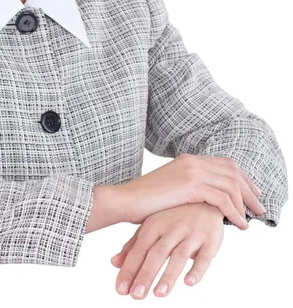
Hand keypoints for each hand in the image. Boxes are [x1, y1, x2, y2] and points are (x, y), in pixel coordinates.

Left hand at [110, 203, 224, 298]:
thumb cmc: (174, 216)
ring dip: (169, 275)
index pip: (139, 250)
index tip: (120, 290)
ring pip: (179, 255)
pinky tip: (189, 283)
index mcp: (154, 225)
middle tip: (136, 296)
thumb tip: (114, 263)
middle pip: (157, 253)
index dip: (129, 269)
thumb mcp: (152, 225)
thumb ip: (134, 245)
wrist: (205, 199)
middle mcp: (172, 228)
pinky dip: (197, 270)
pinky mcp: (210, 240)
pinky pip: (204, 257)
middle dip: (146, 274)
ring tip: (159, 294)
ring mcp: (191, 234)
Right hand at [116, 154, 264, 229]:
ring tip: (251, 219)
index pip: (225, 163)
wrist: (125, 200)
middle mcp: (192, 161)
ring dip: (245, 203)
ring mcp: (192, 171)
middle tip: (259, 207)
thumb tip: (207, 199)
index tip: (252, 192)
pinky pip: (223, 199)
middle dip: (250, 190)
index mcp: (188, 159)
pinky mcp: (191, 186)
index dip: (243, 177)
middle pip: (233, 171)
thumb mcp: (170, 188)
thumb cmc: (144, 200)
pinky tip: (239, 224)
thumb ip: (189, 187)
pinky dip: (235, 212)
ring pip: (231, 184)